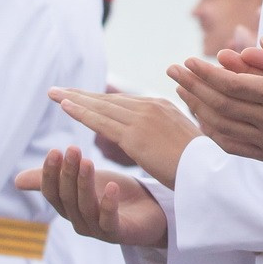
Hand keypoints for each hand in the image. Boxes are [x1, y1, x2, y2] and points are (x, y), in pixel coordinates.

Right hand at [15, 146, 168, 247]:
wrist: (151, 211)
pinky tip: (111, 186)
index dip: (50, 174)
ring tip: (88, 161)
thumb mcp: (83, 181)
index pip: (52, 193)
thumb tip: (16, 181)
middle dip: (68, 174)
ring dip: (85, 184)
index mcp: (69, 208)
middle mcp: (79, 221)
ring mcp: (98, 230)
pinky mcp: (120, 234)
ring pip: (86, 207)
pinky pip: (110, 221)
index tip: (54, 151)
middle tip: (73, 149)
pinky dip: (109, 204)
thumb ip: (56, 178)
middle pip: (68, 198)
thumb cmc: (113, 194)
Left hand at [51, 91, 198, 188]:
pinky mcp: (134, 136)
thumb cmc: (199, 164)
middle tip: (58, 90)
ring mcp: (142, 119)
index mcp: (162, 106)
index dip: (98, 98)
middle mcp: (150, 107)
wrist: (209, 173)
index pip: (121, 101)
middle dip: (80, 94)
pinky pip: (101, 122)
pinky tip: (65, 107)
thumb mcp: (183, 140)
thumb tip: (158, 136)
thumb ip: (166, 132)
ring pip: (100, 107)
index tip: (80, 95)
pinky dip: (81, 112)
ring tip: (54, 94)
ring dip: (74, 100)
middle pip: (107, 100)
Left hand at [168, 35, 262, 163]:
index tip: (188, 61)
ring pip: (221, 124)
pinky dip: (208, 129)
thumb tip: (259, 41)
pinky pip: (228, 143)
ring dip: (195, 105)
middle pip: (220, 103)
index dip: (207, 73)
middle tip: (173, 70)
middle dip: (192, 85)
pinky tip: (198, 114)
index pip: (233, 84)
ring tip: (180, 88)